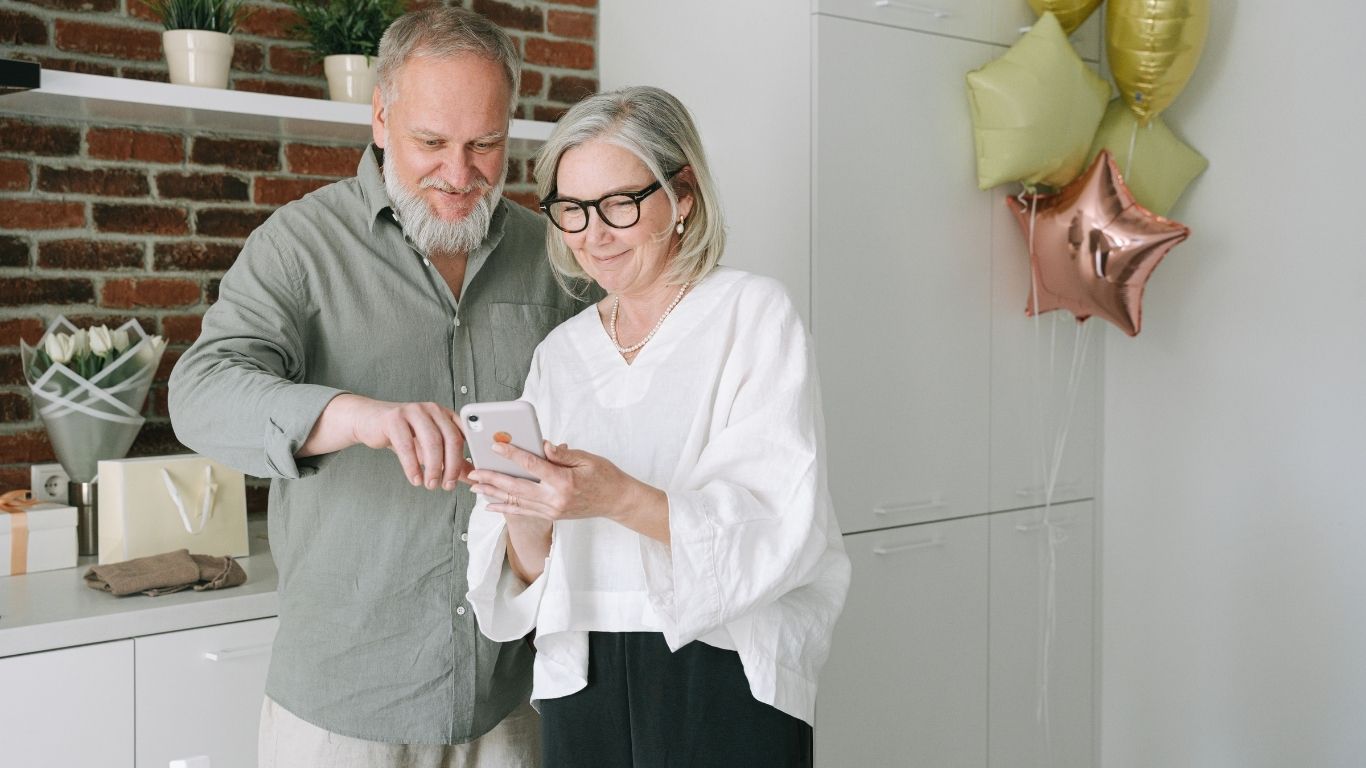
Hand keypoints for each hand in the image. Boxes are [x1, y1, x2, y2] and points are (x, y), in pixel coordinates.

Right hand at [343, 395, 468, 489]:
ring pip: (431, 442)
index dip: (467, 457)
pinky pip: (407, 445)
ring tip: (430, 484)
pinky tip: (415, 478)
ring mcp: (413, 411)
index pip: (464, 435)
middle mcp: (432, 410)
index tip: (467, 478)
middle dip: (451, 466)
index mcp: (445, 414)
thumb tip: (470, 478)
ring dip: (433, 468)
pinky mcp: (394, 419)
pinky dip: (412, 466)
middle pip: (451, 439)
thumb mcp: (428, 447)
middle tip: (446, 486)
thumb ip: (450, 460)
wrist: (369, 421)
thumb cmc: (402, 434)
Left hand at [468, 441, 667, 540]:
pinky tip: (490, 504)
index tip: (495, 445)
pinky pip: (523, 512)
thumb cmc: (605, 476)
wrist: (617, 501)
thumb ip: (562, 453)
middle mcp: (554, 499)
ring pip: (515, 501)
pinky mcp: (550, 516)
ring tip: (475, 486)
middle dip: (492, 478)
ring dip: (493, 493)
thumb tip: (543, 445)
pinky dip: (505, 507)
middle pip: (516, 487)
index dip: (511, 454)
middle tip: (473, 471)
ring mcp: (551, 510)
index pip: (532, 465)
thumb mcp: (587, 459)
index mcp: (563, 482)